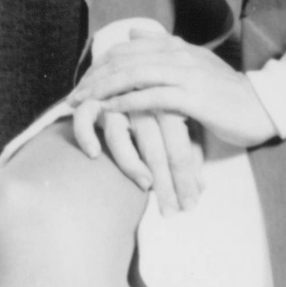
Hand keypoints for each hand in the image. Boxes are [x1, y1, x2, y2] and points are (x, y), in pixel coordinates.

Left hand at [69, 36, 276, 176]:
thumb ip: (164, 48)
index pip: (128, 48)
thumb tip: (134, 32)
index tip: (82, 84)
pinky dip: (128, 103)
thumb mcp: (194, 64)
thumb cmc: (223, 92)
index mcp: (178, 46)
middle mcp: (180, 54)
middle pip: (126, 60)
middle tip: (72, 98)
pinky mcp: (193, 97)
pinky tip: (111, 112)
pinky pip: (154, 97)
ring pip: (136, 75)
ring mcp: (187, 74)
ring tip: (83, 104)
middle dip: (95, 78)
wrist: (259, 106)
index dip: (100, 65)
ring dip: (104, 90)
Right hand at [73, 102, 205, 213]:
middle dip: (166, 181)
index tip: (190, 205)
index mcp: (168, 101)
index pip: (180, 144)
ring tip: (145, 185)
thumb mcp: (178, 127)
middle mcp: (143, 100)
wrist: (129, 74)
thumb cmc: (159, 109)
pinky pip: (84, 117)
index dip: (186, 177)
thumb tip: (201, 189)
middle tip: (172, 212)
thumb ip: (189, 152)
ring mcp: (116, 99)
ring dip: (131, 163)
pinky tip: (93, 153)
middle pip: (155, 143)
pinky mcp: (92, 99)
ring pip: (121, 135)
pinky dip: (86, 134)